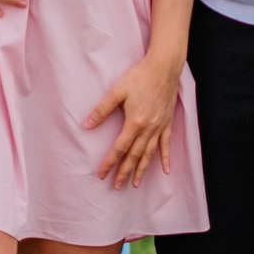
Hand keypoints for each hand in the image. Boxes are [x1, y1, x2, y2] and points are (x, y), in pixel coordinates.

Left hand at [85, 53, 183, 187]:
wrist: (163, 67)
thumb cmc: (139, 76)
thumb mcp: (117, 91)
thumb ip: (102, 110)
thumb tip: (86, 125)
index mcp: (135, 122)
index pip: (120, 148)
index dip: (110, 162)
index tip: (102, 174)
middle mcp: (148, 128)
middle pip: (135, 155)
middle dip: (125, 172)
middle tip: (117, 186)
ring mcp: (160, 127)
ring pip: (150, 154)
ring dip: (142, 170)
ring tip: (136, 184)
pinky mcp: (168, 123)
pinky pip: (166, 145)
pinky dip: (166, 158)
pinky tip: (166, 170)